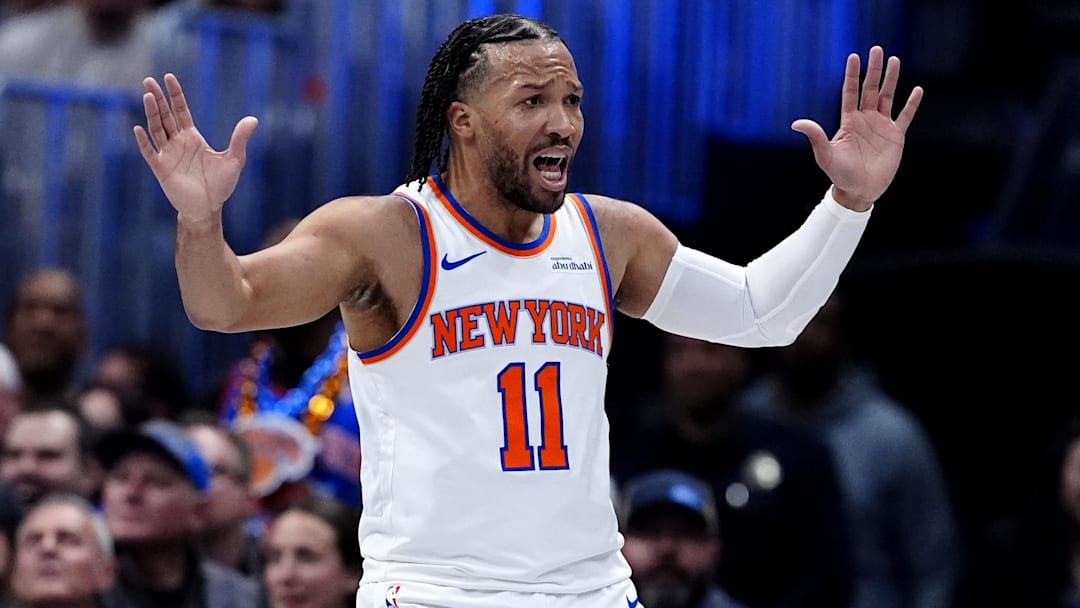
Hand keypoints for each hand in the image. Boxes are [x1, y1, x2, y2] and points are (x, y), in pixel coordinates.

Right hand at [133, 74, 258, 223]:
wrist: (208, 208)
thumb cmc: (220, 185)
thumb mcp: (234, 159)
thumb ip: (240, 139)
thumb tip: (253, 119)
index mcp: (192, 137)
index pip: (181, 111)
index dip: (175, 95)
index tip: (168, 77)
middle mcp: (177, 143)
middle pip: (165, 115)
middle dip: (158, 98)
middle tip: (149, 80)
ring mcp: (168, 154)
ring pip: (157, 129)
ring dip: (152, 113)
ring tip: (148, 96)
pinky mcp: (161, 169)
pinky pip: (150, 153)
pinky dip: (144, 142)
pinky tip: (139, 128)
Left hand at [791, 46, 922, 210]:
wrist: (859, 191)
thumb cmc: (840, 175)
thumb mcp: (826, 155)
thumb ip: (816, 137)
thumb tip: (796, 124)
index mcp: (849, 121)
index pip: (850, 92)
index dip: (852, 75)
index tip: (854, 56)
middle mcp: (865, 120)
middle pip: (870, 89)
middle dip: (873, 70)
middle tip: (877, 50)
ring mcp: (881, 126)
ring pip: (887, 97)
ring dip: (891, 79)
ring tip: (894, 60)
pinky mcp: (895, 136)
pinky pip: (905, 116)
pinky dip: (911, 104)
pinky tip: (916, 90)